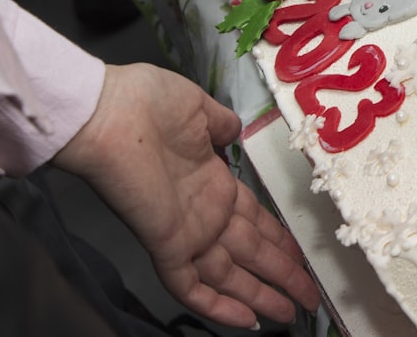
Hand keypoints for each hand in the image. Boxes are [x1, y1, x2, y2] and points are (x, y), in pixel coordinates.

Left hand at [53, 63, 320, 328]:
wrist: (108, 111)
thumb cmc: (148, 102)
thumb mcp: (198, 107)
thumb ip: (221, 124)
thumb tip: (235, 130)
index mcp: (213, 182)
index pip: (254, 220)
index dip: (279, 239)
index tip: (302, 255)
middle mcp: (205, 213)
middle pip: (252, 252)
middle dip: (283, 274)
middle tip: (309, 296)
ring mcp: (187, 231)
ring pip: (230, 275)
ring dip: (263, 296)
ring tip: (292, 313)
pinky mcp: (167, 243)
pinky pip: (192, 286)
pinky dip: (219, 306)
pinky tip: (248, 322)